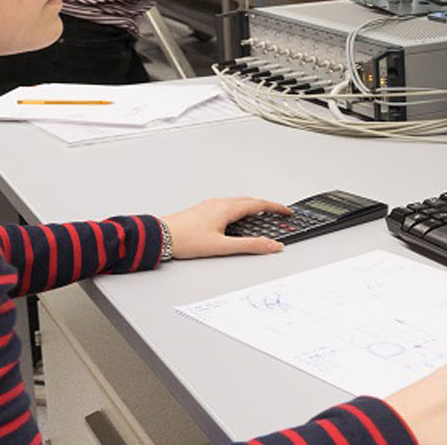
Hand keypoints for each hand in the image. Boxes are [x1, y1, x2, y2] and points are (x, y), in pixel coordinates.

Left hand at [160, 197, 291, 258]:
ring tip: (259, 215)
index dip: (275, 208)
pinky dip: (238, 209)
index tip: (286, 211)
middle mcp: (219, 203)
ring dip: (252, 206)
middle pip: (249, 200)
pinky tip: (234, 218)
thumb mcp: (222, 246)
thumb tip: (272, 246)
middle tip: (276, 213)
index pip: (259, 205)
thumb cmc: (186, 240)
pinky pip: (227, 204)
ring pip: (237, 202)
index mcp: (227, 209)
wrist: (161, 236)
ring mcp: (210, 205)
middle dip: (265, 206)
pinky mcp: (202, 210)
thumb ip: (250, 246)